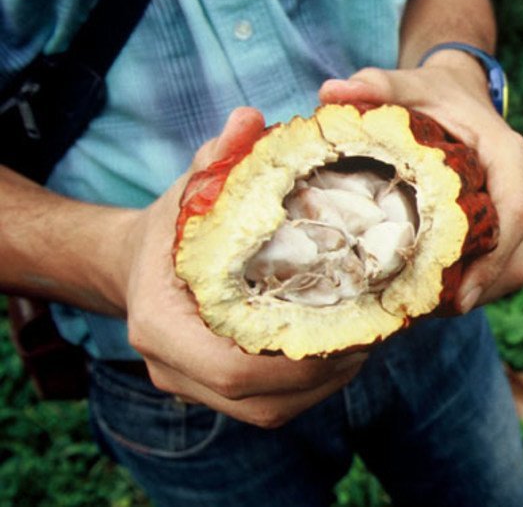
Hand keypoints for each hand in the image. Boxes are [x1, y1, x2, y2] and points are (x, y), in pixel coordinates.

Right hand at [124, 108, 367, 428]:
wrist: (138, 263)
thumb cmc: (171, 226)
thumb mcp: (192, 186)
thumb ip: (219, 157)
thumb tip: (249, 120)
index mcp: (161, 326)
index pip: (234, 369)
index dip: (299, 362)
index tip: (351, 330)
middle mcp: (173, 369)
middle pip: (263, 400)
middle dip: (328, 373)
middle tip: (377, 333)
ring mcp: (194, 390)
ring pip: (274, 409)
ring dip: (329, 383)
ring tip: (371, 341)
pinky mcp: (219, 395)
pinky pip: (273, 406)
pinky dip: (316, 386)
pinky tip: (349, 349)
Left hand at [318, 54, 522, 310]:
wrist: (459, 92)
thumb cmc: (433, 94)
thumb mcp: (407, 85)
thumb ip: (374, 85)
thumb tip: (331, 92)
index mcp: (507, 155)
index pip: (517, 213)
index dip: (493, 260)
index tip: (461, 298)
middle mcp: (521, 184)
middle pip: (516, 254)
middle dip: (478, 289)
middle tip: (427, 313)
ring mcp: (518, 208)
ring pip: (513, 268)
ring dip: (475, 293)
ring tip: (424, 308)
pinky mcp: (508, 226)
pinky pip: (503, 267)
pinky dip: (473, 285)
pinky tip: (432, 293)